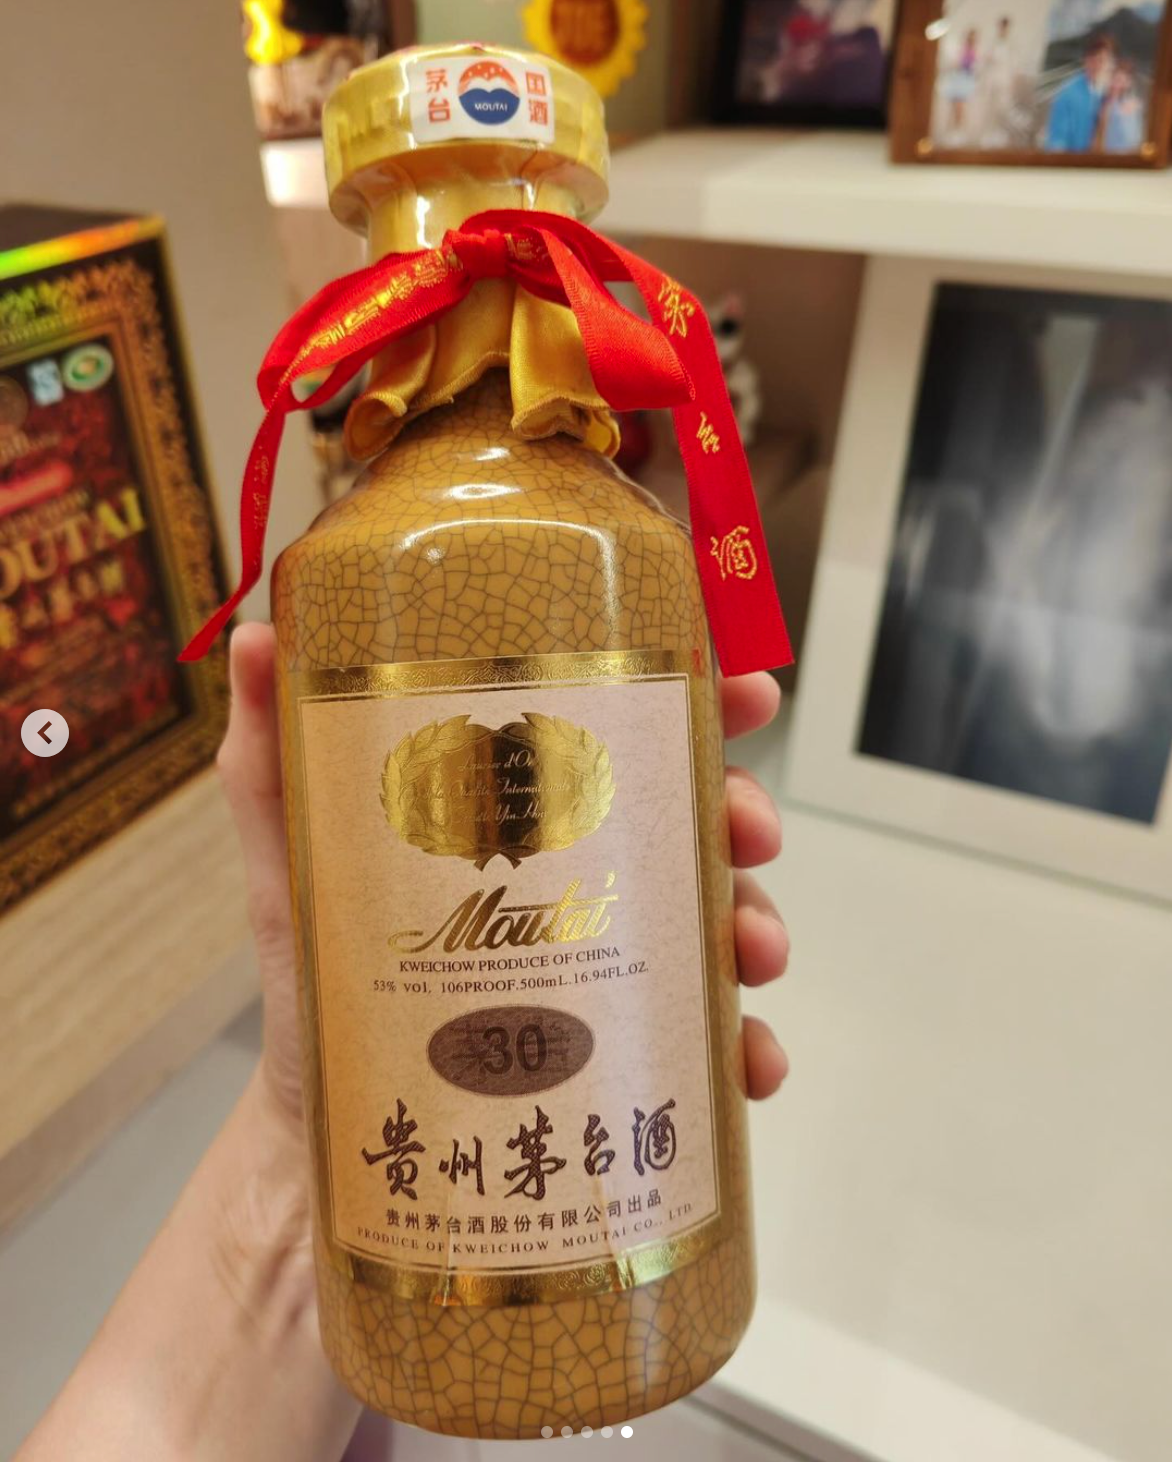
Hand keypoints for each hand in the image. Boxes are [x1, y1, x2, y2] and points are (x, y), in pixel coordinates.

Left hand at [217, 623, 790, 1127]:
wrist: (322, 1125)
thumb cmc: (316, 976)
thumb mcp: (291, 859)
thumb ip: (270, 757)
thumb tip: (250, 636)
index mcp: (523, 810)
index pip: (622, 725)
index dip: (699, 692)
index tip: (744, 687)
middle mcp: (579, 874)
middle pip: (691, 815)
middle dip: (742, 806)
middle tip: (747, 826)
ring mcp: (607, 963)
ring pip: (716, 919)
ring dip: (756, 923)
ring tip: (749, 950)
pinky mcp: (617, 1052)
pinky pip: (703, 1042)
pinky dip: (743, 1047)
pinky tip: (750, 1061)